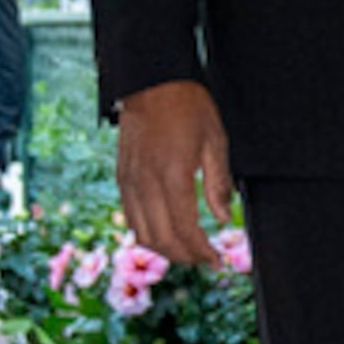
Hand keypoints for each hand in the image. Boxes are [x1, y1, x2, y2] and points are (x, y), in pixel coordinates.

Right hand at [115, 80, 236, 266]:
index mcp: (172, 177)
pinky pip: (131, 217)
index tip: (216, 260)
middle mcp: (146, 184)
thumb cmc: (188, 108)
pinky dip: (147, 233)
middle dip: (185, 257)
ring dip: (165, 250)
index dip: (201, 252)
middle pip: (161, 240)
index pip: (185, 231)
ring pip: (142, 233)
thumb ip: (218, 183)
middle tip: (206, 260)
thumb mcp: (215, 141)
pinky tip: (165, 232)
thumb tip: (222, 219)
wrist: (151, 83)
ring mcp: (129, 182)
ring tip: (188, 251)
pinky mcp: (121, 177)